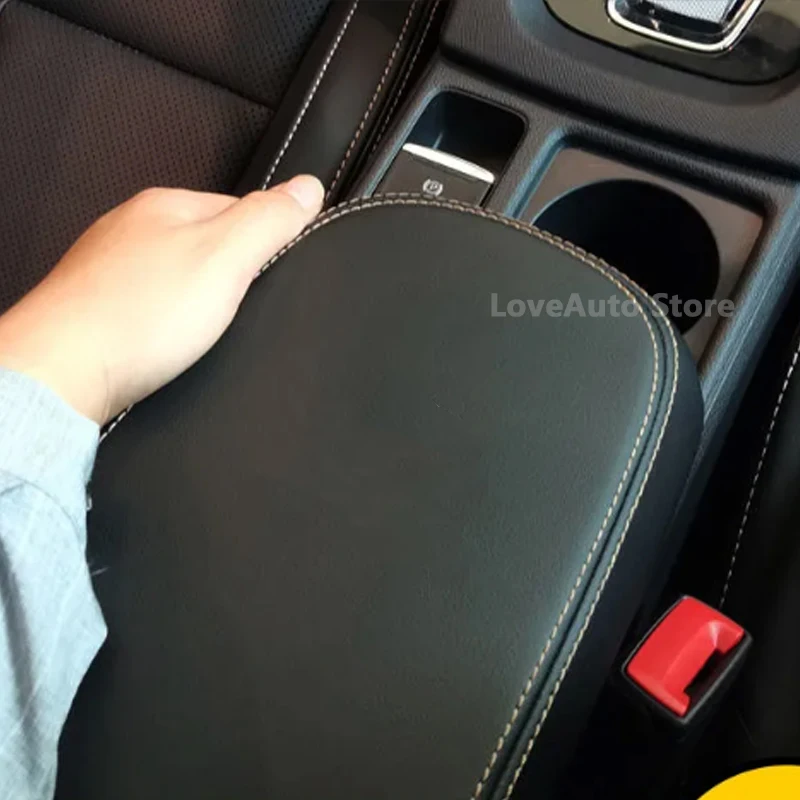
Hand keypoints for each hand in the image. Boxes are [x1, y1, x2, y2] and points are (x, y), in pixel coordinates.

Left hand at [0, 176, 323, 425]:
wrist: (64, 373)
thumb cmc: (138, 316)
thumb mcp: (225, 258)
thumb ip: (268, 221)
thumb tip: (309, 187)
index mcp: (166, 207)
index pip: (239, 208)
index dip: (267, 241)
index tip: (277, 271)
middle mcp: (132, 230)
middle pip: (207, 244)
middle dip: (231, 275)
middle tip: (241, 308)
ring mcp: (111, 270)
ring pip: (177, 278)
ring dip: (197, 301)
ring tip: (205, 330)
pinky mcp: (99, 310)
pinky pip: (151, 307)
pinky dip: (167, 323)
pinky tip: (170, 343)